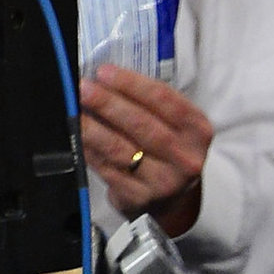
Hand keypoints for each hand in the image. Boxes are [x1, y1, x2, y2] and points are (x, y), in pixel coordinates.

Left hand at [77, 64, 212, 237]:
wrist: (174, 201)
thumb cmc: (169, 153)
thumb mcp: (177, 128)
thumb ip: (150, 105)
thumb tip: (105, 80)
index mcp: (198, 131)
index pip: (167, 102)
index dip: (133, 85)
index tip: (105, 72)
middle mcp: (185, 157)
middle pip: (144, 126)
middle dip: (110, 104)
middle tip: (84, 88)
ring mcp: (164, 180)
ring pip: (122, 149)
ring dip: (93, 128)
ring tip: (75, 111)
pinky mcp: (140, 197)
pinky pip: (108, 169)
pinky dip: (89, 150)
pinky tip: (78, 136)